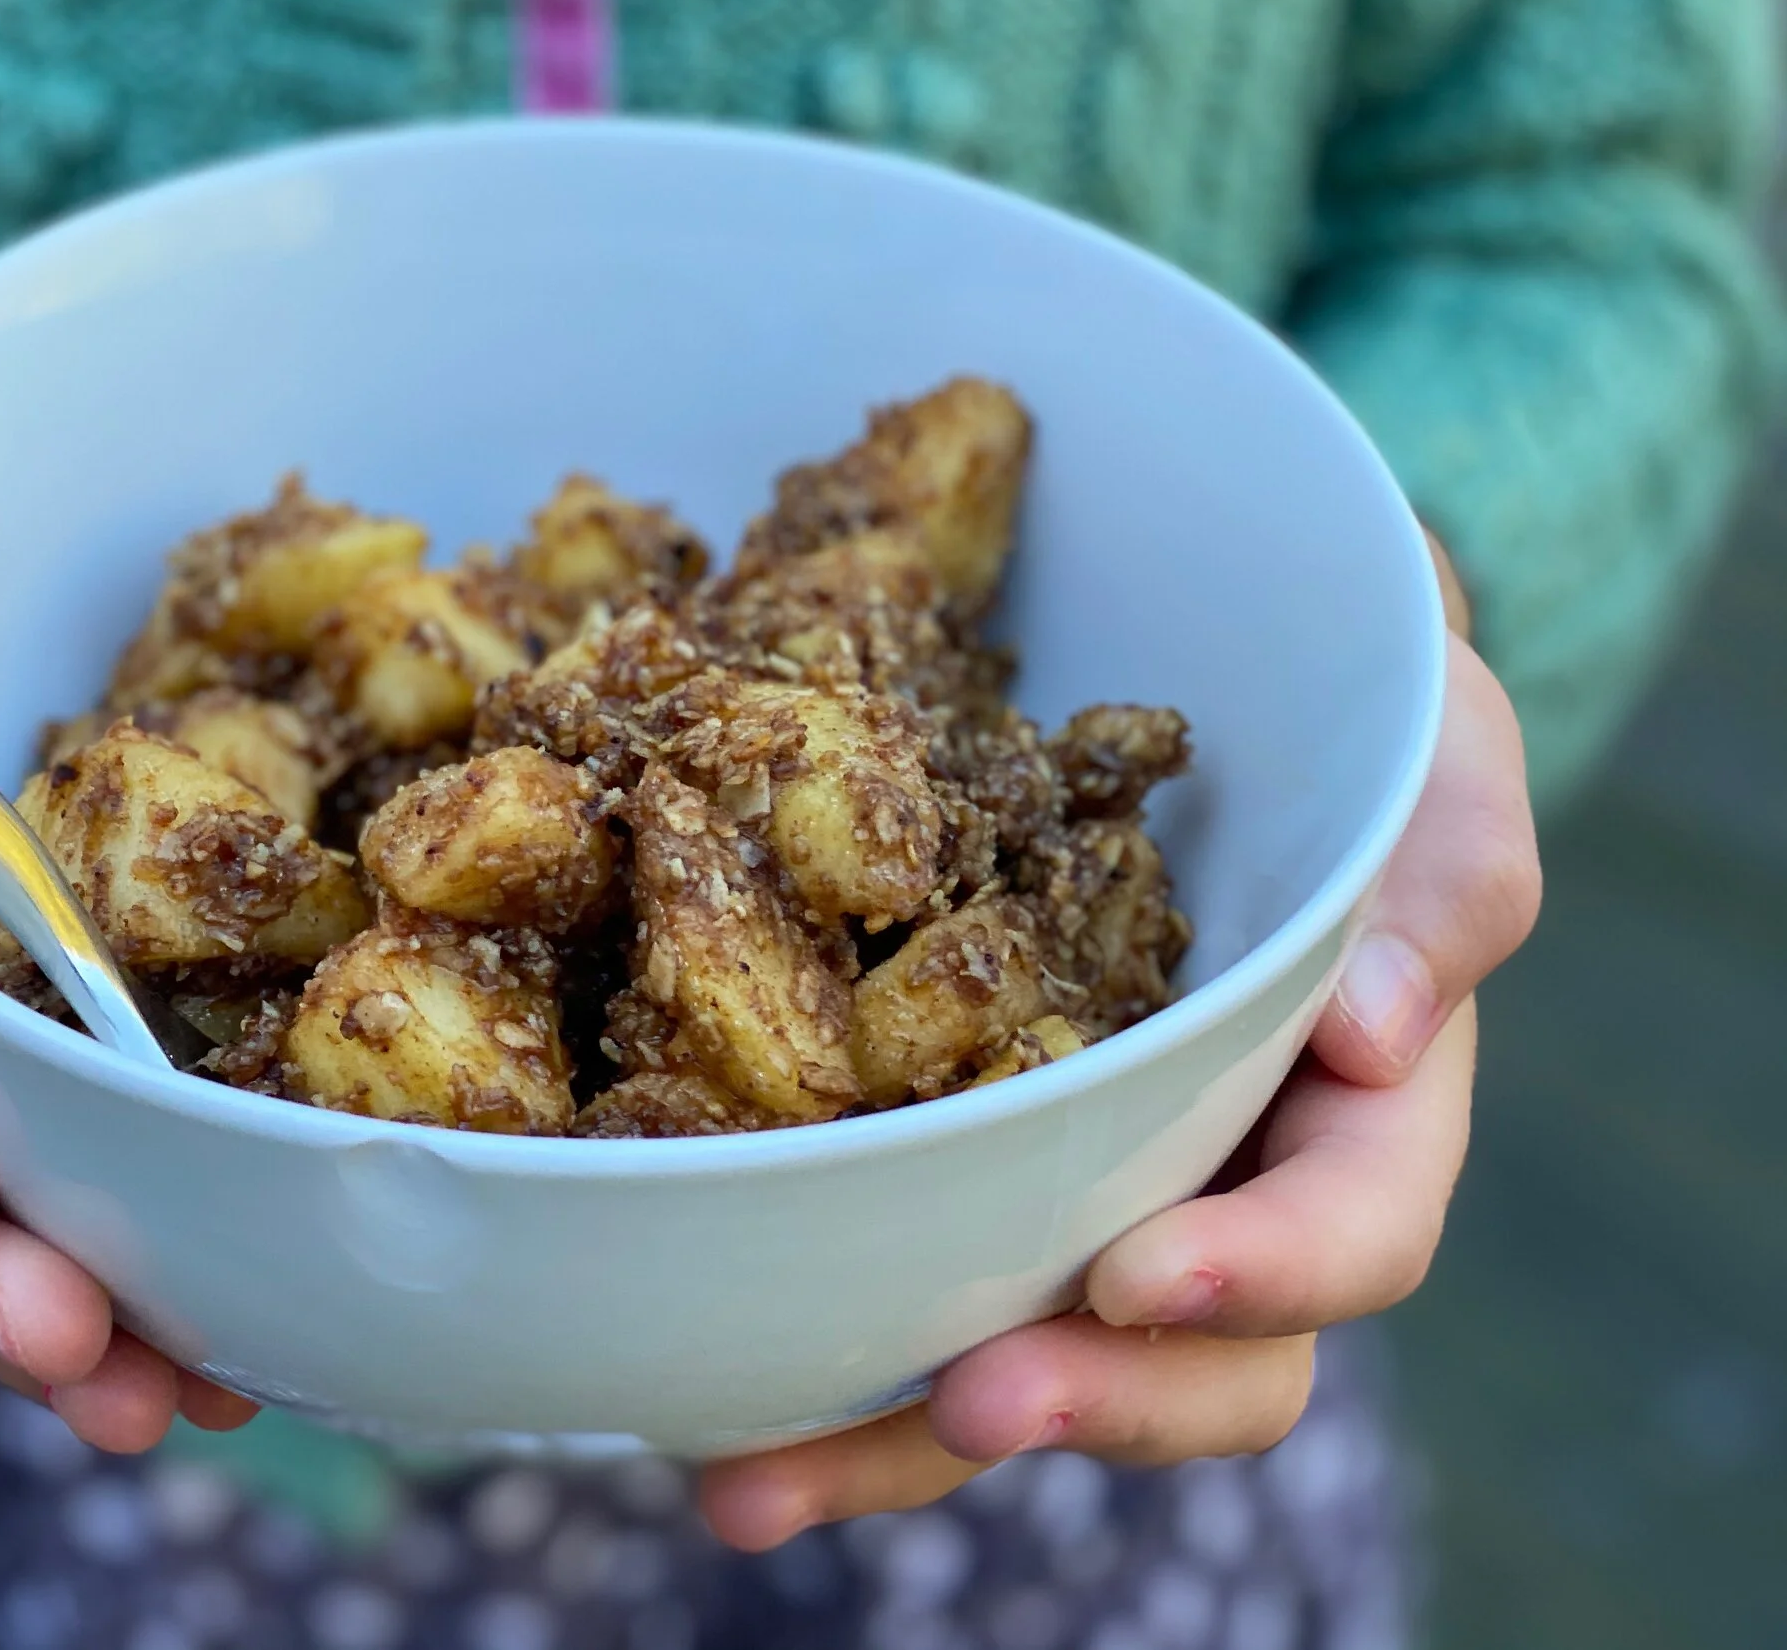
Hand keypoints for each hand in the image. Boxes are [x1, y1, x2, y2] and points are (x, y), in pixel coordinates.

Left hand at [697, 535, 1536, 1549]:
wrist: (1213, 667)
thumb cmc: (1345, 701)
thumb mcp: (1428, 742)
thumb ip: (1447, 858)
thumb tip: (1383, 1028)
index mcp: (1355, 1105)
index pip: (1353, 1228)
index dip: (1262, 1273)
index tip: (1136, 1270)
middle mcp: (1224, 1180)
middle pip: (1193, 1362)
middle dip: (1085, 1399)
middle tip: (962, 1404)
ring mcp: (1087, 1188)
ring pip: (1027, 1362)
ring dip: (897, 1442)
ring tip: (753, 1478)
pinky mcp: (958, 1163)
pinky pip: (906, 1284)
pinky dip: (814, 1364)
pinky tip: (698, 1408)